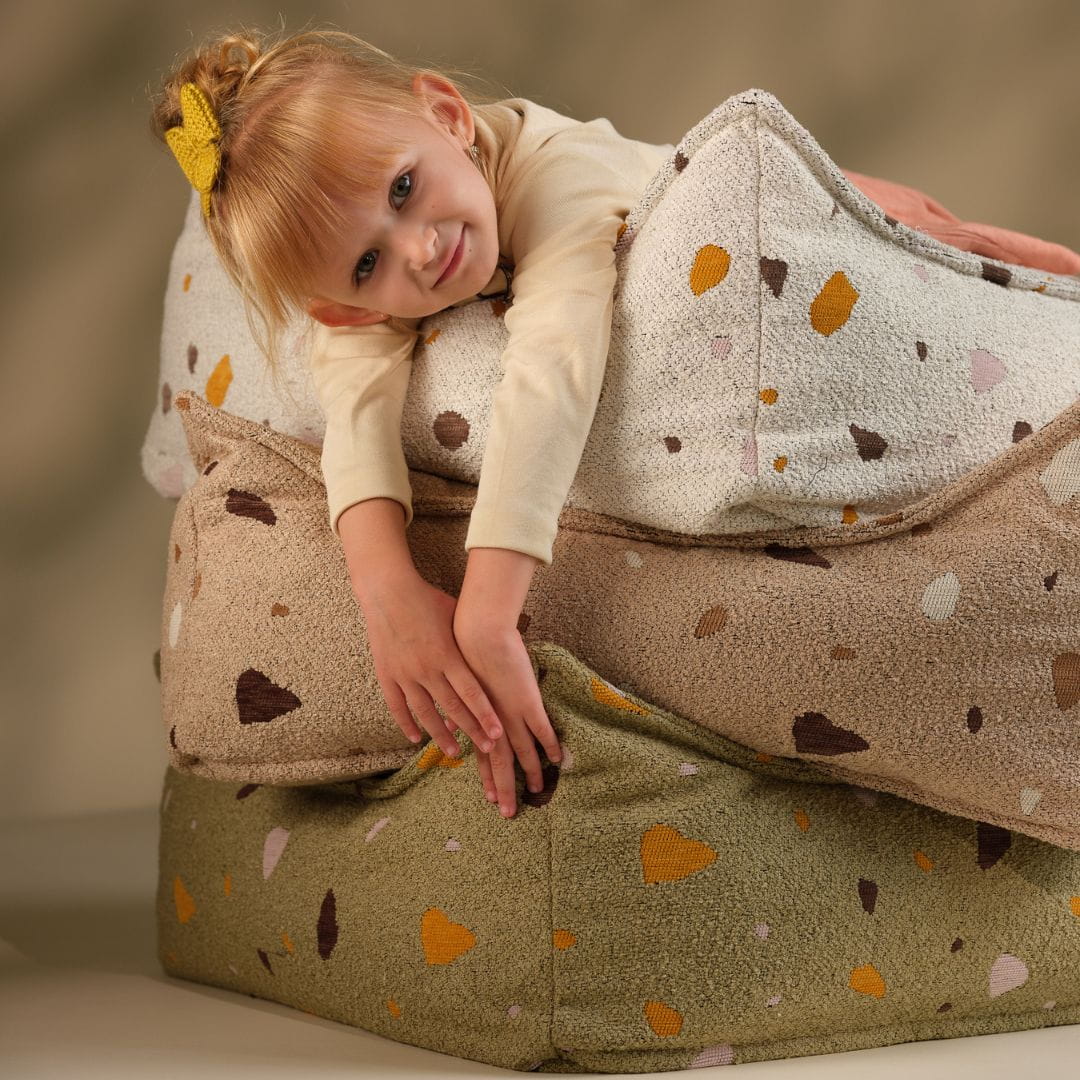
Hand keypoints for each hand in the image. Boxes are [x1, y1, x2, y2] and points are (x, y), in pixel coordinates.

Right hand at [355, 571, 504, 758]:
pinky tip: (416, 738)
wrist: (388, 591)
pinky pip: (397, 705)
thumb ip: (470, 639)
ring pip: (425, 712)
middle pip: (453, 708)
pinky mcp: (386, 674)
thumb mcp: (455, 616)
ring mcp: (405, 673)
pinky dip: (406, 724)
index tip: (498, 734)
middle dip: (472, 730)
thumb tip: (495, 648)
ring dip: (441, 734)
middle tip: (487, 749)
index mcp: (448, 654)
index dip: (485, 715)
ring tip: (454, 752)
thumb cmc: (427, 599)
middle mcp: (427, 668)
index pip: (471, 693)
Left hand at [452, 617, 562, 818]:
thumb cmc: (463, 652)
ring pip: (522, 752)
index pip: (481, 755)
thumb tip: (454, 718)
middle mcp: (491, 722)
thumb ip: (460, 704)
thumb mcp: (456, 682)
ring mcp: (510, 714)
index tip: (489, 798)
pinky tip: (557, 759)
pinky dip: (549, 745)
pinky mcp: (527, 702)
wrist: (476, 635)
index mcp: (474, 717)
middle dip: (503, 789)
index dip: (487, 777)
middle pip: (498, 763)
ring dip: (529, 773)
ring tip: (538, 790)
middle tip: (507, 813)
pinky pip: (542, 729)